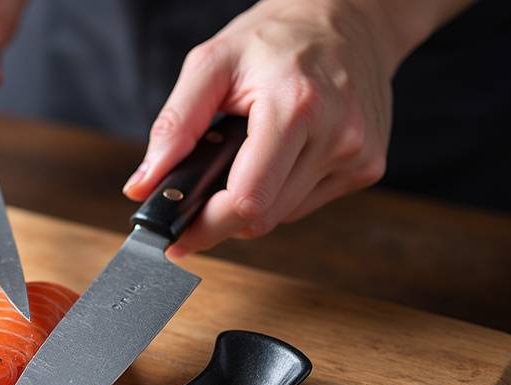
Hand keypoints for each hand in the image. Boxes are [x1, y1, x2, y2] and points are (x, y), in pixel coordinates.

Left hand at [122, 0, 409, 256]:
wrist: (347, 18)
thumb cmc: (276, 39)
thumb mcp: (210, 65)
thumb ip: (174, 127)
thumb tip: (143, 185)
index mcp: (296, 106)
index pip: (246, 200)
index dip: (206, 226)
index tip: (178, 237)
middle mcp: (336, 135)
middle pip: (263, 217)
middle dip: (221, 217)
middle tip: (197, 202)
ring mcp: (356, 155)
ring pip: (283, 216)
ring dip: (252, 203)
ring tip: (242, 161)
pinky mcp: (367, 166)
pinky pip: (305, 203)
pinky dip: (280, 192)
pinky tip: (276, 158)